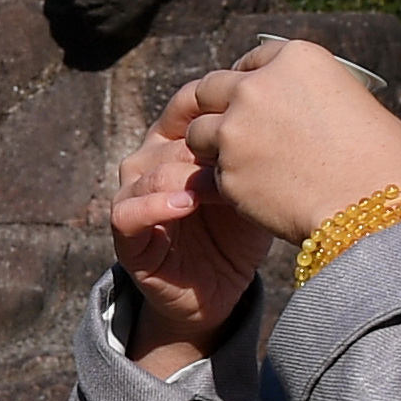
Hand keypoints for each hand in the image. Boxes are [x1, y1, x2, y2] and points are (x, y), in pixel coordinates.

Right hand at [113, 126, 273, 361]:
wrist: (221, 292)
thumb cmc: (238, 234)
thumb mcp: (251, 189)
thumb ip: (252, 157)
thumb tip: (275, 120)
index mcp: (175, 145)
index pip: (184, 108)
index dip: (212, 109)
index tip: (251, 119)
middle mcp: (147, 166)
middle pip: (169, 138)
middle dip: (204, 146)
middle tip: (240, 157)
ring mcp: (132, 200)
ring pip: (146, 171)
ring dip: (184, 175)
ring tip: (218, 184)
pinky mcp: (125, 239)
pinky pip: (126, 213)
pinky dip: (153, 206)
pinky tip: (185, 205)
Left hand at [161, 40, 400, 250]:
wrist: (372, 208)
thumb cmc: (383, 158)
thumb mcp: (355, 103)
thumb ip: (316, 97)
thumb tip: (304, 108)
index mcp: (296, 59)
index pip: (256, 58)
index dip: (250, 76)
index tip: (248, 92)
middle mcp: (257, 86)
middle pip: (213, 87)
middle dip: (216, 104)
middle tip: (223, 122)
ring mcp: (235, 129)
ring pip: (199, 131)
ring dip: (210, 143)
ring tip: (231, 160)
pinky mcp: (226, 172)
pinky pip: (211, 173)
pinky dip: (224, 180)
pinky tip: (248, 190)